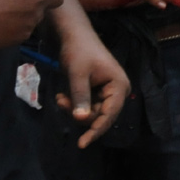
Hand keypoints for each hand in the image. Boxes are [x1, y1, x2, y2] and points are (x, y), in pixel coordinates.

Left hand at [55, 26, 130, 148]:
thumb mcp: (77, 75)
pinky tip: (63, 96)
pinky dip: (75, 105)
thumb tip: (81, 119)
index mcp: (119, 86)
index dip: (95, 130)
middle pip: (100, 116)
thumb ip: (80, 97)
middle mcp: (118, 91)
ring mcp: (109, 92)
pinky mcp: (99, 92)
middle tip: (61, 103)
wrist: (74, 35)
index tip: (81, 144)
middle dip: (80, 114)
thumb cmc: (78, 51)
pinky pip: (88, 107)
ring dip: (75, 109)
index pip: (109, 116)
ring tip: (60, 98)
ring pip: (92, 113)